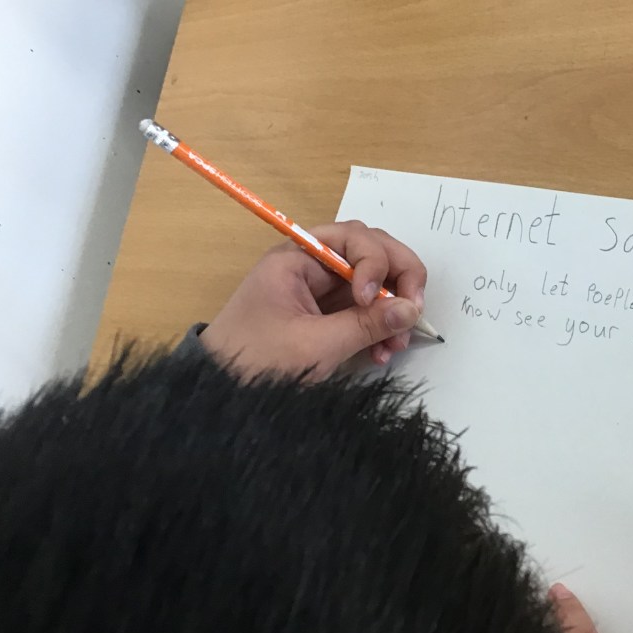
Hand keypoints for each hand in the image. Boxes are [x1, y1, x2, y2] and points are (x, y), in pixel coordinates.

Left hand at [201, 220, 426, 379]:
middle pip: (371, 252)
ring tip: (396, 344)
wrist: (219, 395)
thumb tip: (412, 311)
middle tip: (413, 310)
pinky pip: (365, 308)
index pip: (355, 237)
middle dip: (397, 280)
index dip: (376, 264)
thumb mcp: (315, 345)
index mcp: (298, 257)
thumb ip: (367, 325)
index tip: (373, 300)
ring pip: (374, 281)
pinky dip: (380, 326)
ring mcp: (321, 289)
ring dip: (393, 307)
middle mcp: (312, 264)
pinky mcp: (327, 314)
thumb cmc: (257, 363)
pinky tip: (382, 352)